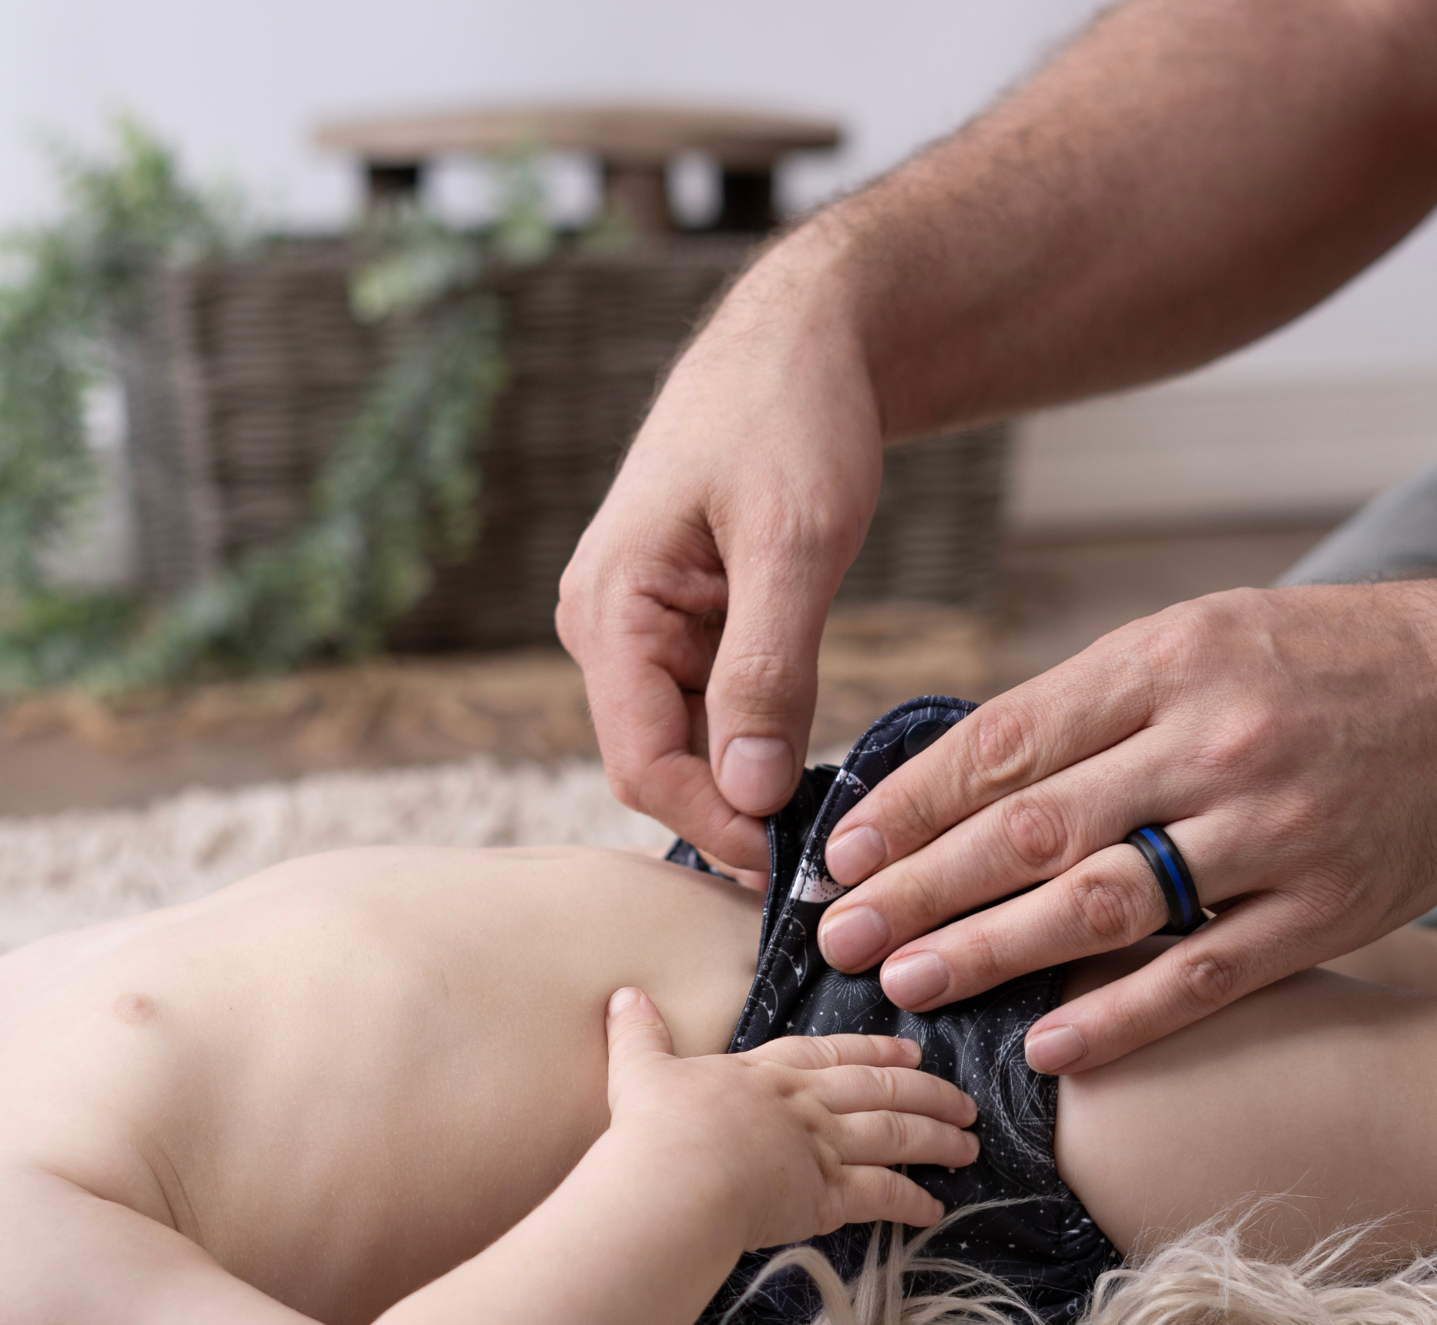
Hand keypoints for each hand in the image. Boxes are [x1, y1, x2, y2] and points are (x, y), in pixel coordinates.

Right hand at [556, 246, 880, 872]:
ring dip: (749, 785)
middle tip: (823, 870)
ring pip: (690, 743)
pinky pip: (712, 708)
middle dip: (733, 816)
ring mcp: (643, 625)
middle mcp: (607, 625)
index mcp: (611, 608)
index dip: (717, 827)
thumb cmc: (792, 417)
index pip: (644, 764)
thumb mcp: (796, 543)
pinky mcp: (685, 621)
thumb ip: (768, 668)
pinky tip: (814, 768)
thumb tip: (747, 791)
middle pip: (659, 765)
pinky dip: (760, 741)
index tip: (794, 873)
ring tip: (828, 830)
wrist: (802, 340)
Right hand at [600, 987, 979, 1249]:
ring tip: (968, 1145)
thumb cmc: (654, 1130)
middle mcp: (804, 1103)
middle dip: (928, 1092)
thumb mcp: (641, 1072)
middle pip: (880, 1089)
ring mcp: (821, 1147)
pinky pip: (883, 1195)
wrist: (672, 1179)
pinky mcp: (828, 1195)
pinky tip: (935, 1209)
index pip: (829, 1052)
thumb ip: (639, 1035)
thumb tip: (622, 994)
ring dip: (937, 1139)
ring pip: (896, 1134)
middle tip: (963, 1099)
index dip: (872, 1051)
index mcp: (765, 1072)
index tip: (907, 1051)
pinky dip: (913, 1202)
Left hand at [810, 541, 1436, 1074]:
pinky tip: (1049, 1047)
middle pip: (1035, 827)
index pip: (1009, 742)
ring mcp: (1273, 831)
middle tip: (842, 938)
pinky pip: (1204, 974)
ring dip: (994, 952)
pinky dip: (1120, 1017)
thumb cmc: (1327, 660)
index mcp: (1169, 660)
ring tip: (913, 988)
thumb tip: (963, 776)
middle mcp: (1214, 742)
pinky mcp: (1326, 908)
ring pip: (1105, 905)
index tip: (844, 852)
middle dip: (923, 888)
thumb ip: (1096, 703)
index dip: (914, 804)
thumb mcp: (1204, 634)